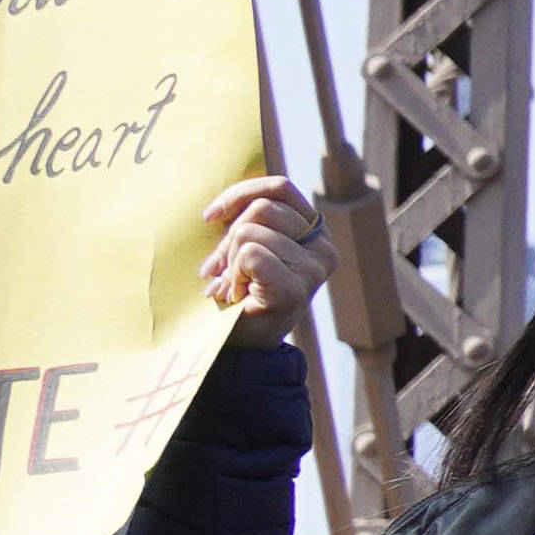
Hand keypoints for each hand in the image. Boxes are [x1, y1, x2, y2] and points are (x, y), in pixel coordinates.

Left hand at [197, 176, 327, 334]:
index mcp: (317, 233)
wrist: (243, 346)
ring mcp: (313, 270)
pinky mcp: (295, 289)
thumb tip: (220, 210)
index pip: (280, 188)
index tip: (211, 217)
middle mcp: (324, 248)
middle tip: (220, 269)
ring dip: (229, 259)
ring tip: (233, 284)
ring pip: (250, 231)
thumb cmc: (242, 294)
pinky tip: (237, 294)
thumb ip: (250, 221)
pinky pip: (251, 254)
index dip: (240, 194)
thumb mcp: (248, 247)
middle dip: (229, 237)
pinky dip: (233, 274)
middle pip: (261, 208)